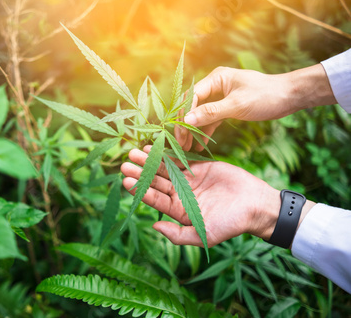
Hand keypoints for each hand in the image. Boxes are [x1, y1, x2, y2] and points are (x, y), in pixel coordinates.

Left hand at [120, 146, 281, 246]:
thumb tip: (153, 226)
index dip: (141, 190)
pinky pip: (178, 158)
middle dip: (141, 173)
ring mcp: (187, 180)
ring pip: (164, 169)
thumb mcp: (204, 235)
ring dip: (150, 160)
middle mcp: (179, 195)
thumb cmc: (231, 223)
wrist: (255, 205)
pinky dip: (166, 153)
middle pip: (155, 182)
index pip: (155, 198)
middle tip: (125, 164)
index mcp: (178, 211)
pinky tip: (153, 146)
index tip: (127, 181)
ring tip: (134, 151)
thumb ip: (179, 234)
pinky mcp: (198, 167)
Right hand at [176, 64, 335, 150]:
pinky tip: (200, 144)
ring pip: (201, 114)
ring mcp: (221, 96)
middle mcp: (215, 85)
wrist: (290, 96)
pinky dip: (206, 130)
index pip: (192, 97)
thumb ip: (211, 112)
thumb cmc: (266, 96)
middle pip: (193, 106)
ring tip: (187, 147)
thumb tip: (186, 120)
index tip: (179, 133)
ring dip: (194, 130)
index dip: (183, 115)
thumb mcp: (237, 105)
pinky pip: (211, 118)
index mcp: (216, 78)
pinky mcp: (227, 106)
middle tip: (180, 143)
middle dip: (185, 125)